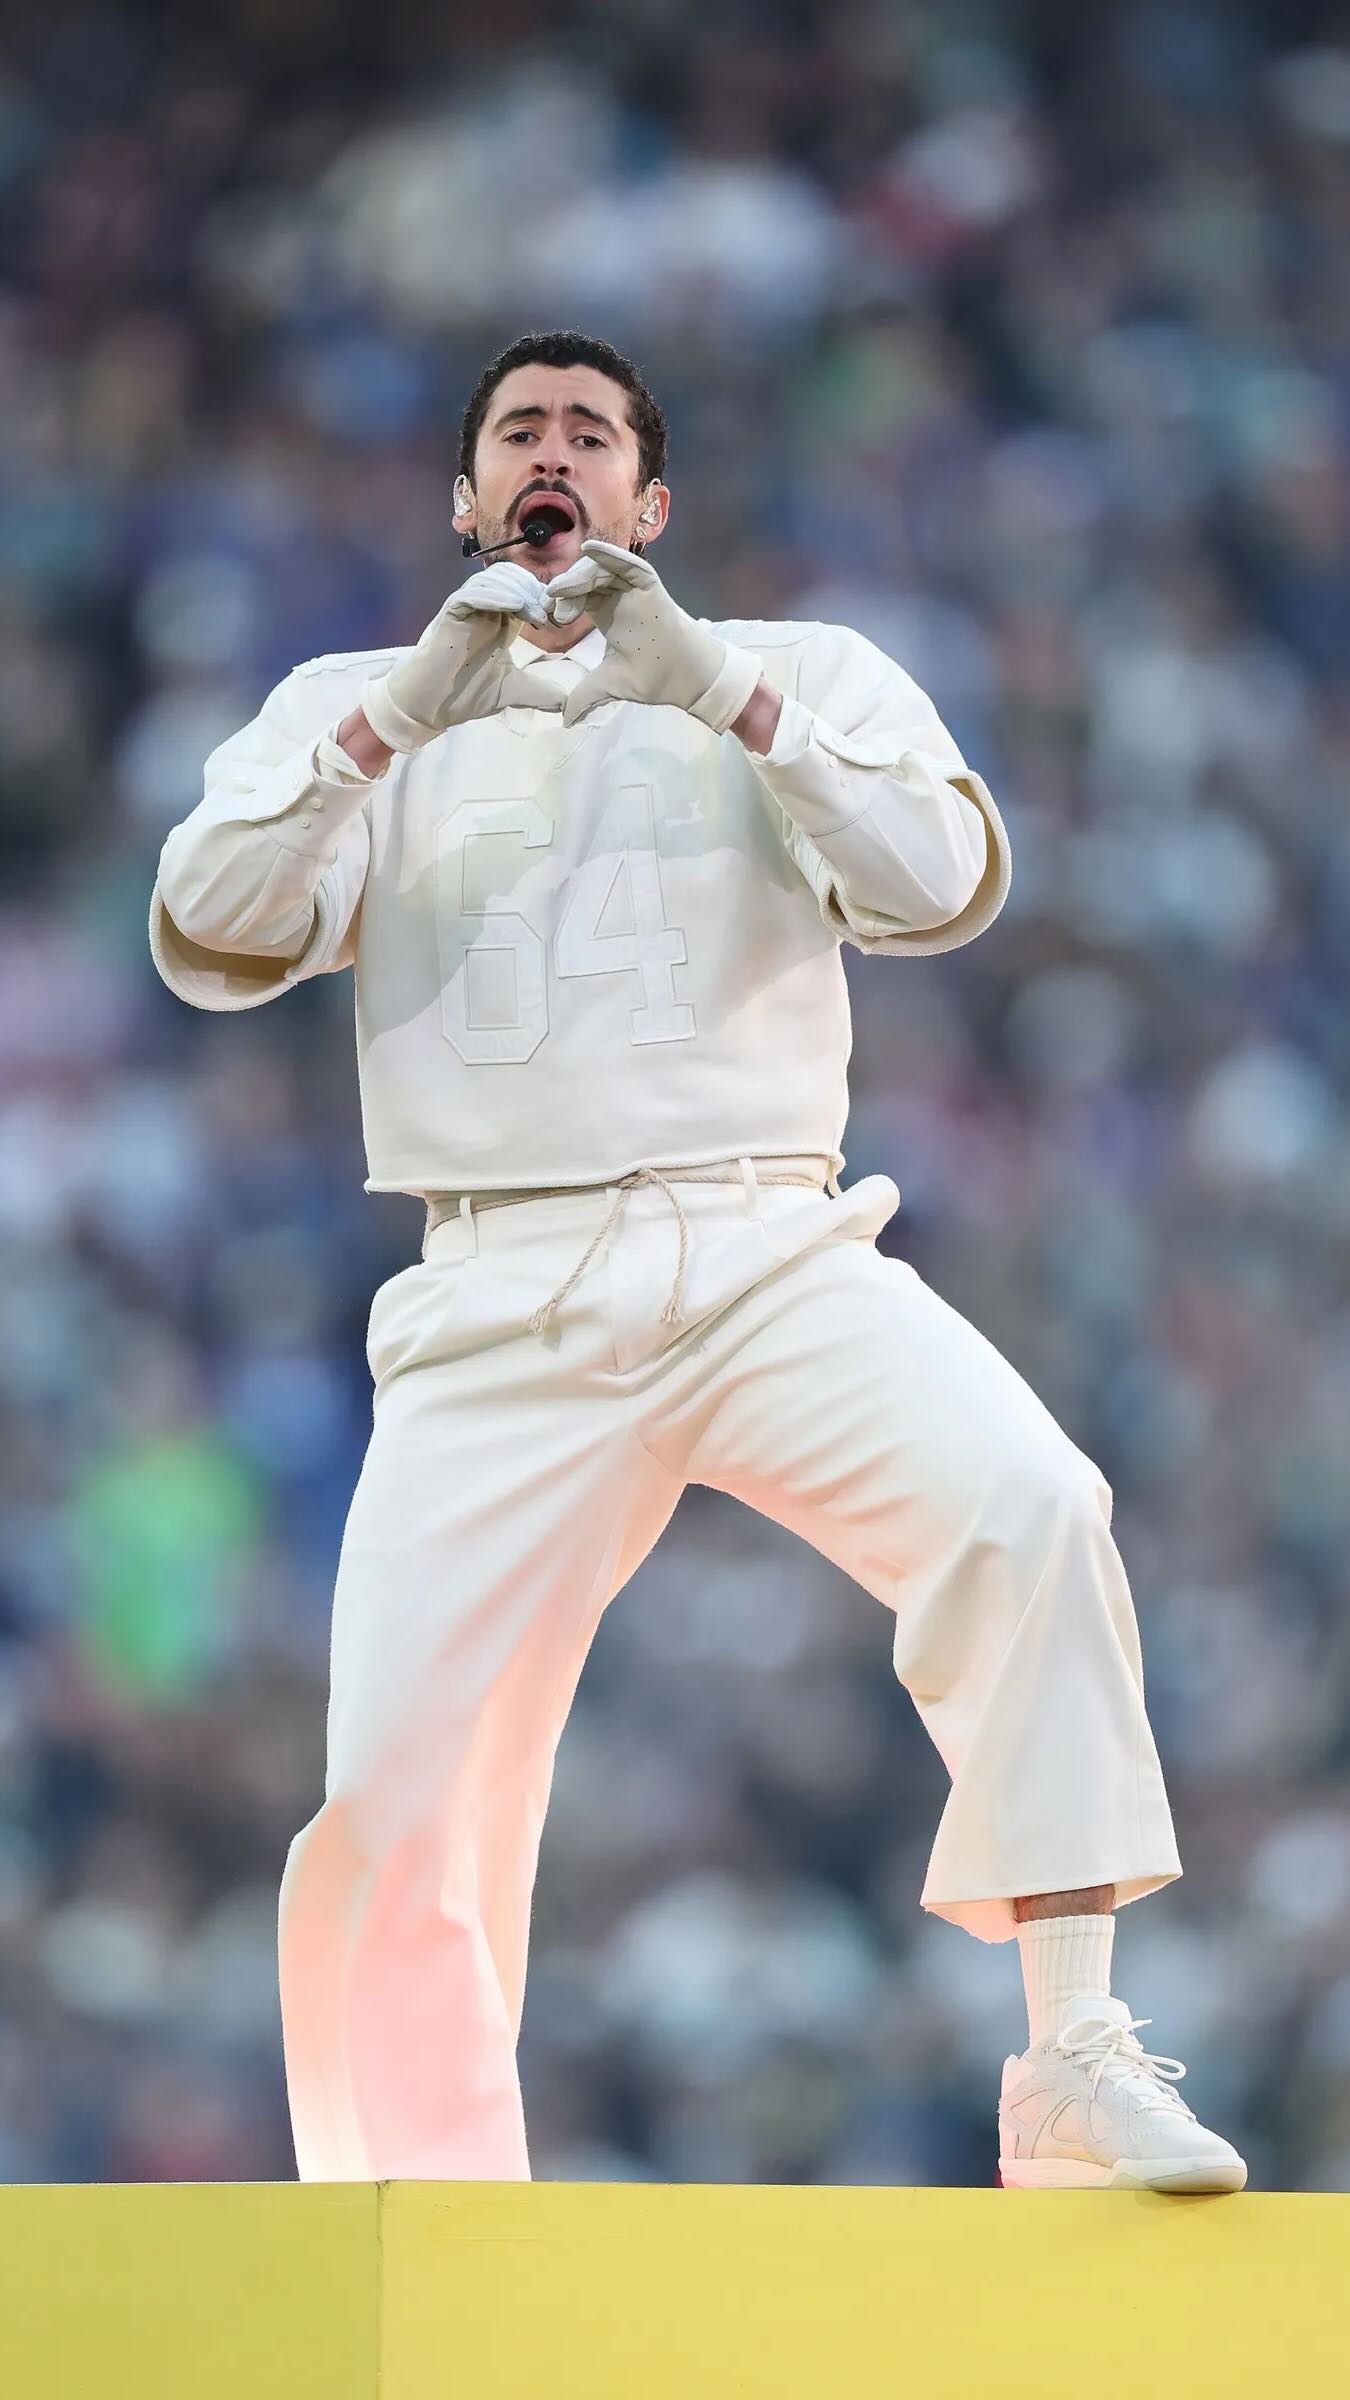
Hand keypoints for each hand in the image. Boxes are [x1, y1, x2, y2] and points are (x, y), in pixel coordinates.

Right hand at [361, 562, 561, 750]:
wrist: (431, 706)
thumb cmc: (465, 694)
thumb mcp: (512, 691)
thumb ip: (539, 692)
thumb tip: (566, 704)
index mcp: (500, 620)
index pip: (524, 590)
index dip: (543, 597)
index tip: (561, 616)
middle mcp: (483, 609)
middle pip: (510, 577)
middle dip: (533, 590)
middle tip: (548, 612)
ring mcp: (465, 609)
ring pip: (492, 580)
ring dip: (517, 591)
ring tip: (534, 614)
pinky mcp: (450, 614)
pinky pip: (471, 595)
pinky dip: (494, 596)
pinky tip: (514, 607)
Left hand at [544, 541, 760, 732]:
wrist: (687, 679)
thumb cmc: (654, 676)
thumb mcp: (610, 684)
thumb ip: (585, 695)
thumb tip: (565, 721)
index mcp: (607, 614)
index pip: (578, 598)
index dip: (561, 603)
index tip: (548, 617)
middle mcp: (618, 597)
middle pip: (585, 580)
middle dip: (565, 588)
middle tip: (549, 603)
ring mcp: (634, 589)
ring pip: (601, 570)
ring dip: (578, 576)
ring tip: (560, 589)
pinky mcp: (649, 586)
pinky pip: (629, 565)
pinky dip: (610, 555)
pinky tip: (590, 549)